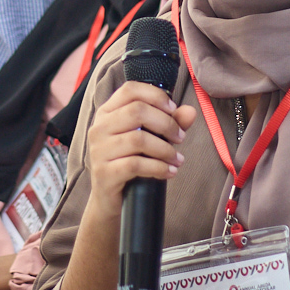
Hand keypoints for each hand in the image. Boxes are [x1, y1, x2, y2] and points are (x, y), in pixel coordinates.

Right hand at [80, 81, 197, 218]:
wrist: (111, 199)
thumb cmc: (130, 162)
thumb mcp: (150, 139)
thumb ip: (169, 122)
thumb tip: (190, 112)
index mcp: (108, 112)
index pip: (130, 90)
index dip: (155, 96)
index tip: (173, 109)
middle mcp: (99, 128)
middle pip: (136, 111)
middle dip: (166, 124)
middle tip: (180, 137)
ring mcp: (99, 150)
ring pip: (138, 139)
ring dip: (165, 149)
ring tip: (177, 159)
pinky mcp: (104, 173)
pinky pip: (136, 165)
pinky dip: (158, 167)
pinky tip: (169, 172)